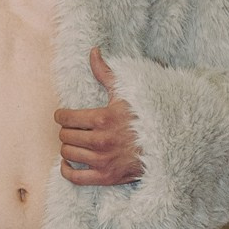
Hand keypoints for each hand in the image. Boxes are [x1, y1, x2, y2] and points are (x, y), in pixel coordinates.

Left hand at [54, 49, 143, 186]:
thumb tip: (93, 51)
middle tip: (74, 128)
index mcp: (102, 119)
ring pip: (68, 153)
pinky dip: (67, 169)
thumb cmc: (145, 116)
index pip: (65, 118)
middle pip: (65, 136)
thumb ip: (105, 73)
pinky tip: (69, 162)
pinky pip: (74, 177)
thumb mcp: (126, 93)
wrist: (167, 144)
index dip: (61, 116)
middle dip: (67, 130)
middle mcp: (100, 141)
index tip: (64, 116)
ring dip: (69, 147)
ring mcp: (102, 161)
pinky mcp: (106, 177)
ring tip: (76, 142)